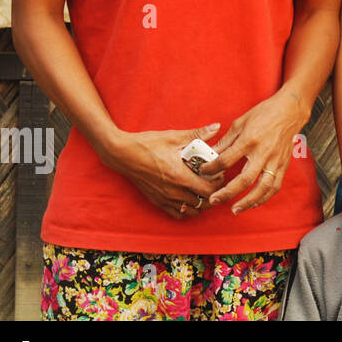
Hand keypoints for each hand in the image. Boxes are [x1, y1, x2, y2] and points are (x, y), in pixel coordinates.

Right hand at [106, 122, 225, 219]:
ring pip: (192, 212)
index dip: (218, 183)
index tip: (219, 174)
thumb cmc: (148, 144)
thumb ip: (198, 134)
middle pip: (204, 203)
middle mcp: (174, 191)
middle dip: (213, 194)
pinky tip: (188, 198)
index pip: (209, 190)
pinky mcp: (157, 202)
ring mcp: (165, 198)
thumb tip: (217, 126)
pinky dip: (186, 210)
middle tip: (213, 182)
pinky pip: (177, 215)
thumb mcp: (174, 137)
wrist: (122, 154)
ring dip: (201, 203)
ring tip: (202, 190)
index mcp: (180, 176)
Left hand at [200, 87, 306, 214]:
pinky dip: (264, 197)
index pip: (227, 160)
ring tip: (235, 209)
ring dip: (248, 201)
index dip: (211, 168)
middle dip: (227, 193)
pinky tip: (254, 203)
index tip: (203, 171)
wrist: (290, 111)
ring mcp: (275, 160)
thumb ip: (225, 142)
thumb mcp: (240, 123)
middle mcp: (263, 152)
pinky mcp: (283, 165)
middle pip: (245, 179)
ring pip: (263, 187)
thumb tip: (210, 155)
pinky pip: (275, 186)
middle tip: (214, 200)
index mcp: (250, 139)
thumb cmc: (264, 114)